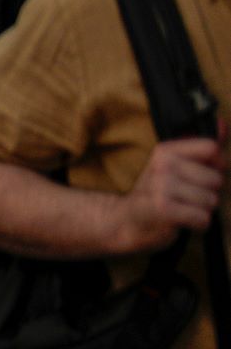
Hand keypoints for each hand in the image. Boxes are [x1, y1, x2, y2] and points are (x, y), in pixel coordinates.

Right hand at [116, 135, 223, 253]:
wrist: (127, 221)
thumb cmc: (158, 193)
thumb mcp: (177, 166)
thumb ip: (203, 148)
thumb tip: (223, 124)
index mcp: (166, 150)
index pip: (211, 148)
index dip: (216, 165)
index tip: (201, 175)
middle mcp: (163, 165)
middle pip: (216, 179)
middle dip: (208, 193)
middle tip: (185, 196)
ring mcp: (161, 186)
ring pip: (211, 200)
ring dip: (202, 210)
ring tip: (182, 208)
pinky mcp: (163, 208)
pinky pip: (203, 218)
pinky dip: (198, 224)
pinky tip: (181, 220)